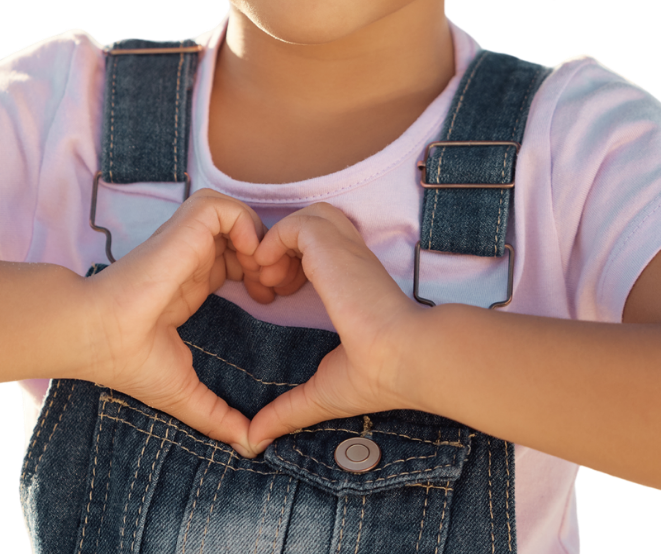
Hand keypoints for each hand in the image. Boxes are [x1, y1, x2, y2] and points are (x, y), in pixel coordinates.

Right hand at [80, 189, 268, 458]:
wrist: (99, 336)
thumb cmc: (130, 360)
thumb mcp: (184, 392)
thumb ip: (218, 416)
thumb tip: (250, 447)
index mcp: (192, 282)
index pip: (238, 260)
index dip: (261, 273)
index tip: (270, 301)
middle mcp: (192, 257)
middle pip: (245, 235)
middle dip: (270, 256)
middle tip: (277, 288)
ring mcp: (187, 241)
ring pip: (238, 216)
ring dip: (260, 239)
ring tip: (263, 276)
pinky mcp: (184, 230)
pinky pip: (224, 208)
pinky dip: (245, 227)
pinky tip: (248, 262)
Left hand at [242, 204, 426, 454]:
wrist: (406, 357)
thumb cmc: (377, 374)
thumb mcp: (321, 391)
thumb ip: (287, 409)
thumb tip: (254, 442)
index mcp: (349, 280)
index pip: (312, 250)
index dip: (283, 266)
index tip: (270, 299)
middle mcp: (349, 257)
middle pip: (305, 227)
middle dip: (276, 252)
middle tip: (265, 290)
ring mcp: (343, 246)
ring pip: (300, 219)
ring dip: (275, 245)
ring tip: (268, 284)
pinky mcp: (332, 243)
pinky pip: (292, 224)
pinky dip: (273, 244)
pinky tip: (271, 280)